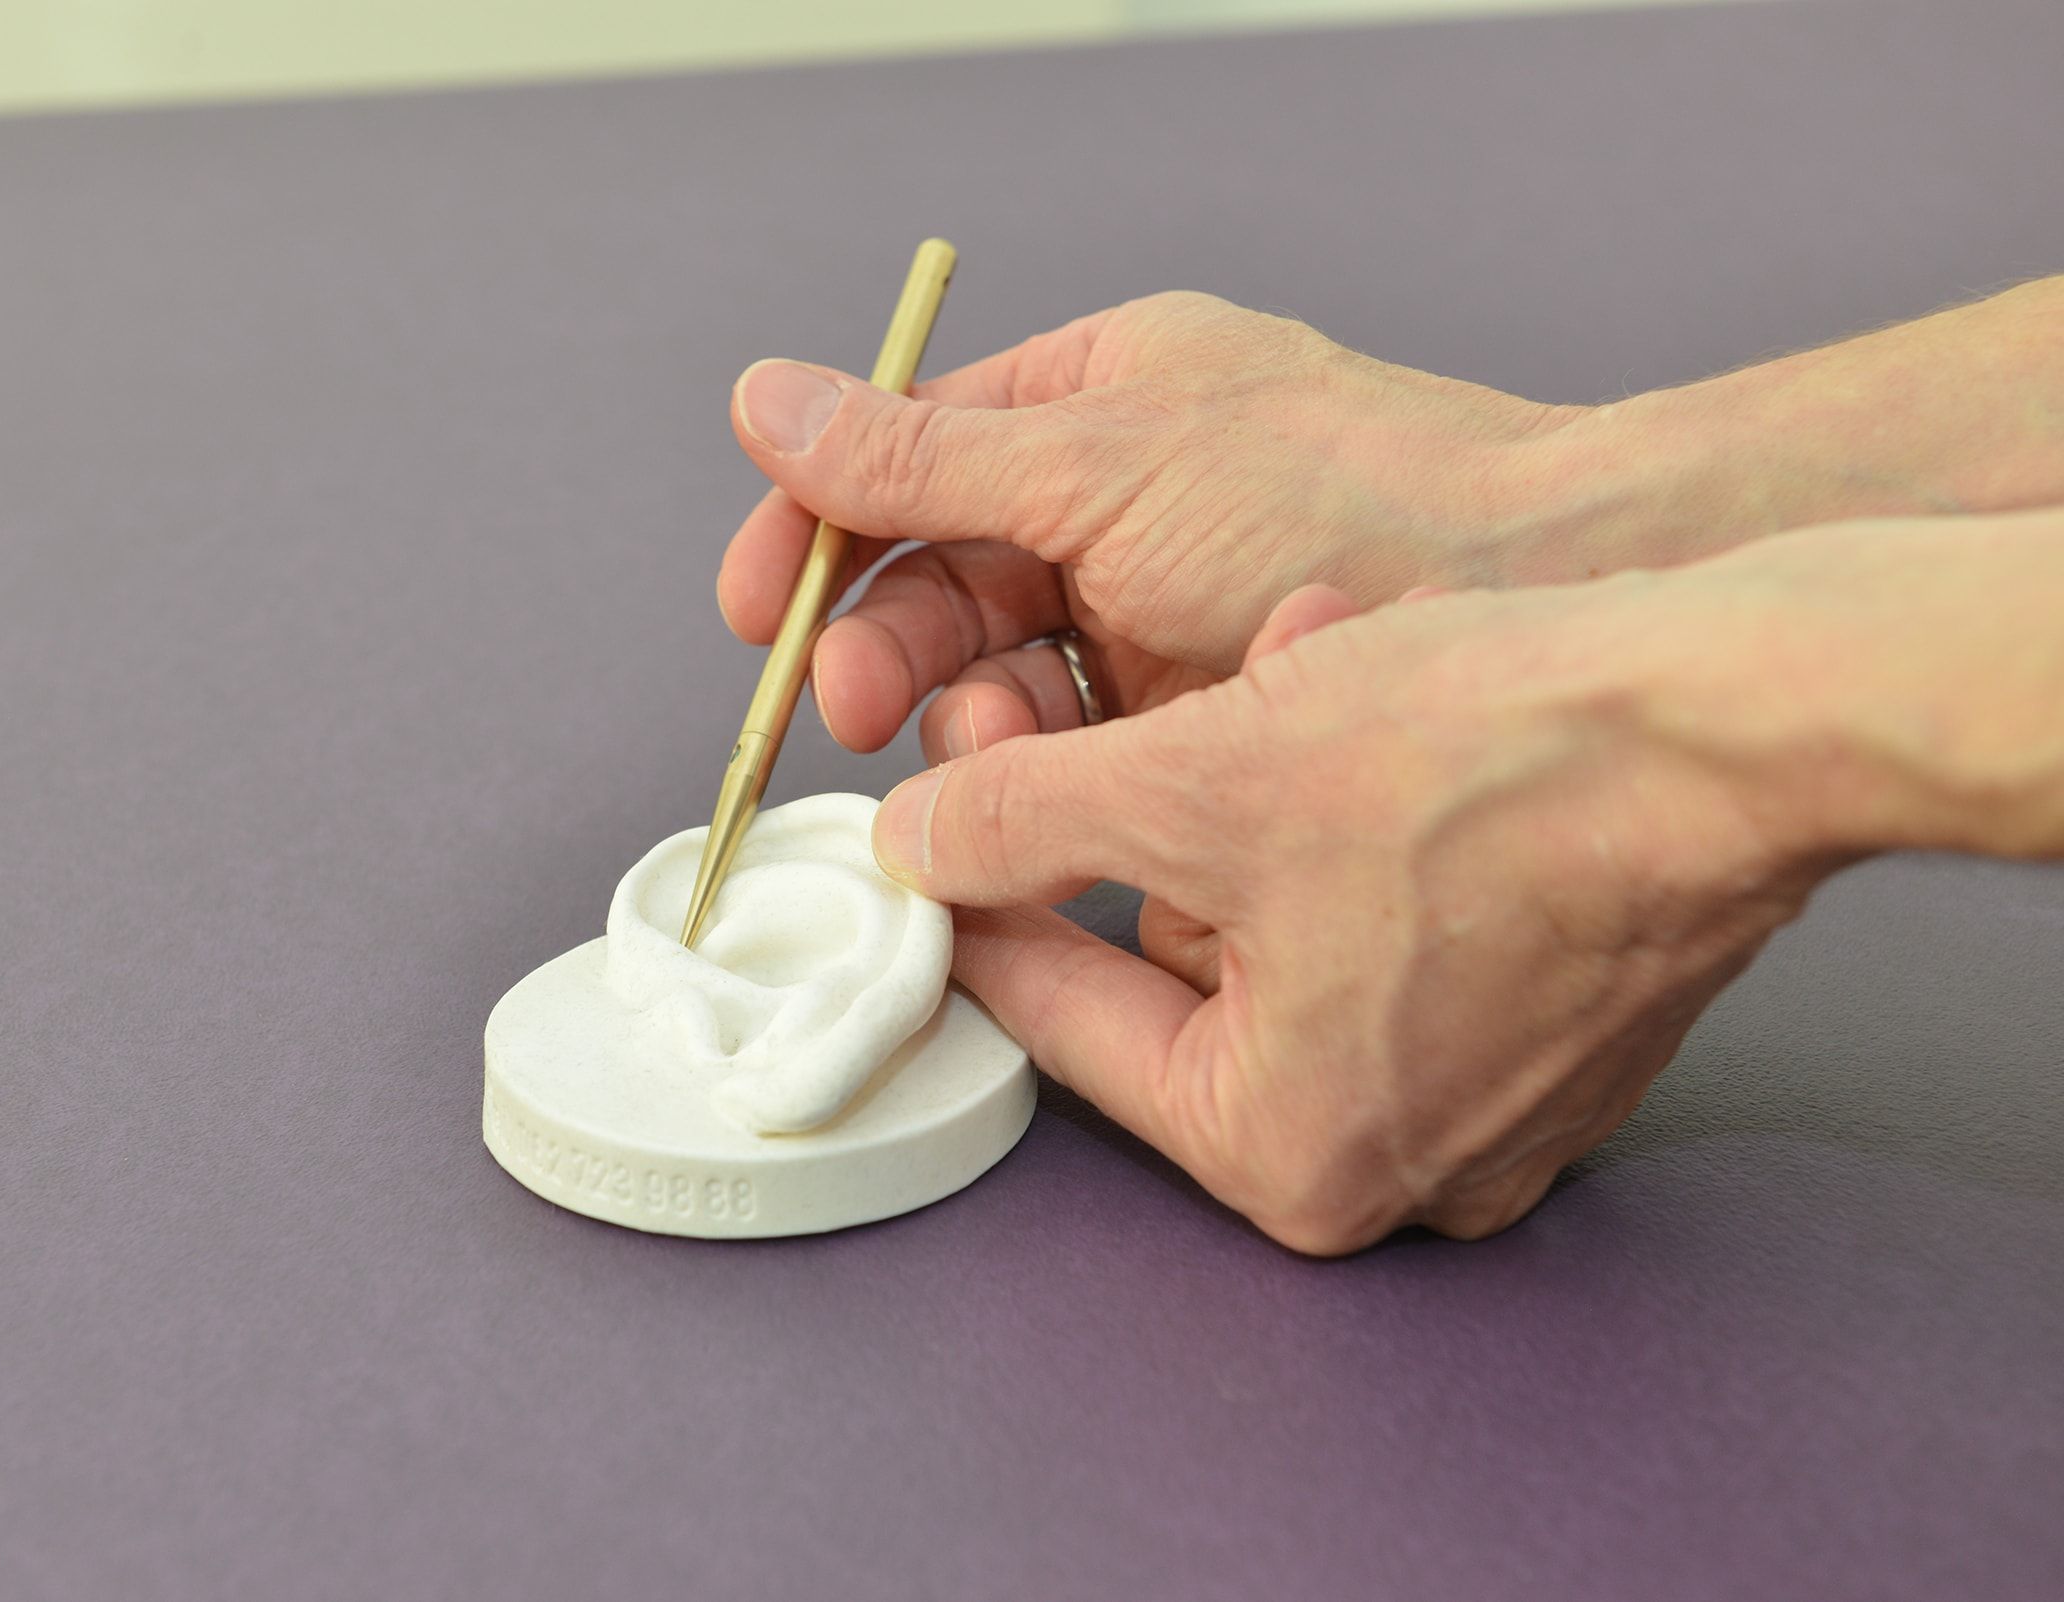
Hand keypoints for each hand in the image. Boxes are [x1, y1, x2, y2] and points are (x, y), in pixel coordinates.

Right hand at [716, 292, 1576, 759]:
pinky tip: (1041, 795)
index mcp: (1090, 402)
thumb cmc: (1358, 494)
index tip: (760, 615)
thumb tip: (766, 402)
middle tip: (855, 711)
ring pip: (1002, 680)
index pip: (904, 460)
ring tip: (983, 746)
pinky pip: (1078, 751)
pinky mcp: (1202, 718)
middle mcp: (1116, 507)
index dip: (816, 535)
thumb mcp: (1109, 465)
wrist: (1546, 592)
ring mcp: (1159, 616)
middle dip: (886, 649)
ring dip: (966, 721)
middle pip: (940, 583)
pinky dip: (1043, 776)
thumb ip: (922, 457)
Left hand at [861, 541, 1895, 1253]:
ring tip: (1245, 672)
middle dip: (1122, 819)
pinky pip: (1387, 913)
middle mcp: (1396, 1160)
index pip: (1063, 1024)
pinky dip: (1345, 810)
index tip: (925, 826)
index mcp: (1289, 1155)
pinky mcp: (1549, 1014)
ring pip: (1282, 923)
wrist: (1748, 719)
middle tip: (1057, 713)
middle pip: (1173, 975)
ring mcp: (1487, 1095)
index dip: (972, 901)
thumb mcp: (1193, 783)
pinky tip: (1343, 690)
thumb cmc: (1501, 772)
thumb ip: (1019, 821)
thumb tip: (923, 840)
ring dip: (1236, 791)